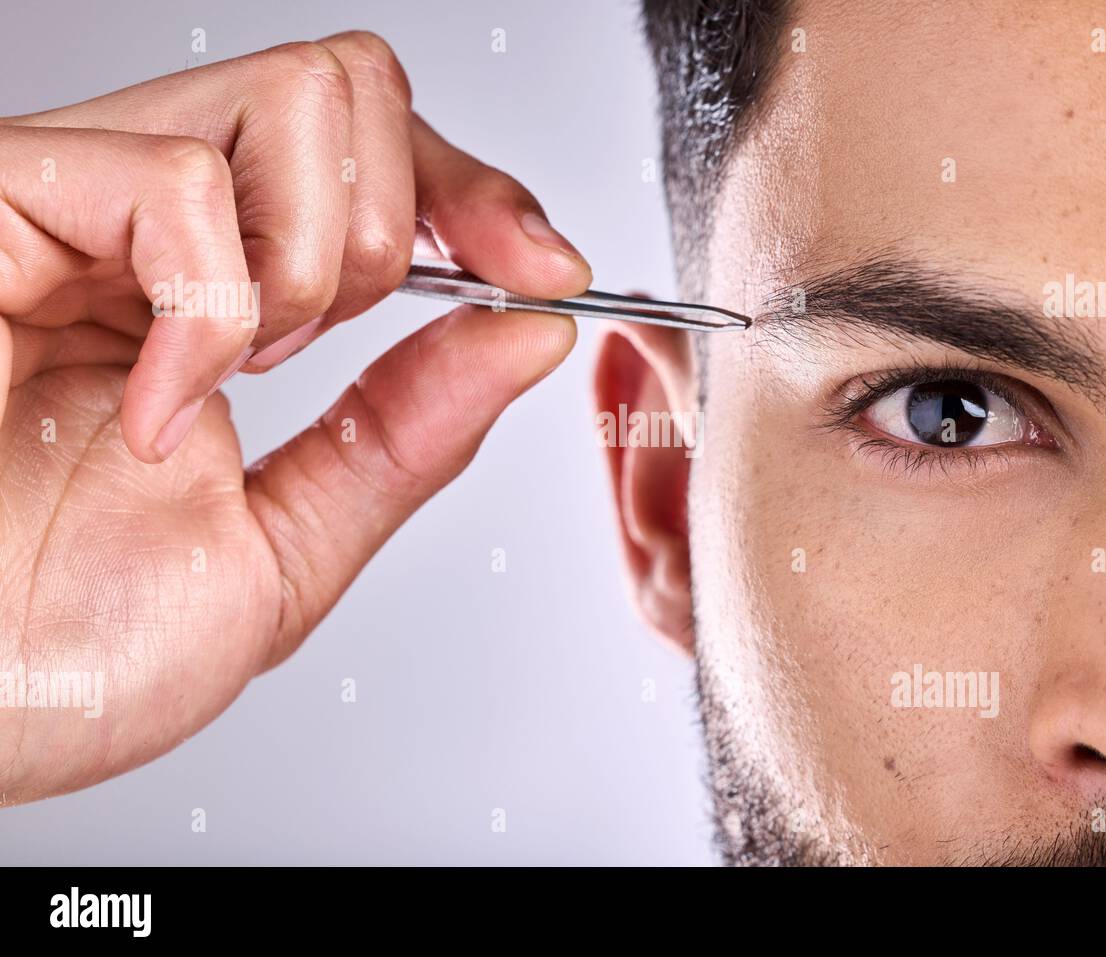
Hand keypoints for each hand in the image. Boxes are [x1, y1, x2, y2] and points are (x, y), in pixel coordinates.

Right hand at [0, 32, 586, 802]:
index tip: (546, 271)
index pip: (371, 162)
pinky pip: (178, 179)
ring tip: (229, 376)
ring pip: (293, 96)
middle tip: (326, 346)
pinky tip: (160, 402)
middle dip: (400, 228)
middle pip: (351, 89)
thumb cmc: (54, 656)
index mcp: (203, 299)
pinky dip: (211, 312)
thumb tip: (525, 333)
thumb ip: (407, 434)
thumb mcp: (285, 547)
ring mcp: (73, 205)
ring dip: (315, 267)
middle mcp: (142, 232)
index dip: (475, 201)